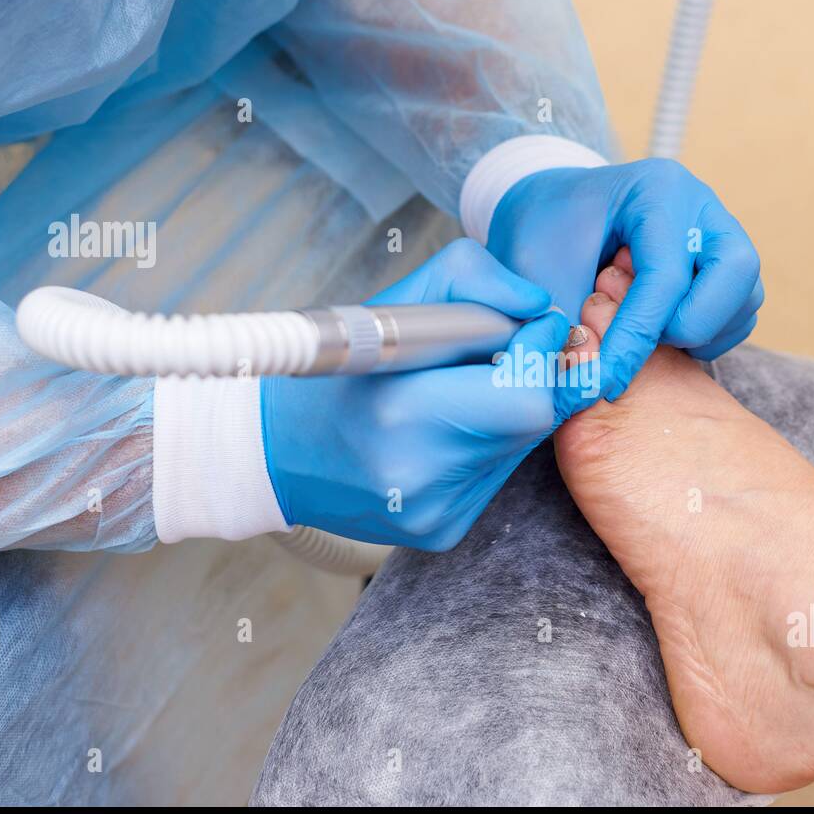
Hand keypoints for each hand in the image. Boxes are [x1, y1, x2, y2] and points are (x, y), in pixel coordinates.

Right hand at [261, 238, 568, 549]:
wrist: (273, 450)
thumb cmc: (340, 371)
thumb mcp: (395, 302)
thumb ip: (474, 281)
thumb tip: (537, 306)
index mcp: (404, 412)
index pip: (528, 396)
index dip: (540, 354)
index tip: (533, 326)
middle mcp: (421, 475)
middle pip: (533, 421)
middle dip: (530, 380)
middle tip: (499, 356)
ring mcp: (434, 512)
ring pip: (519, 448)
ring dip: (508, 413)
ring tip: (456, 395)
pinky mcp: (441, 531)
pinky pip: (494, 478)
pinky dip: (484, 447)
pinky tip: (442, 435)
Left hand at [486, 158, 763, 411]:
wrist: (552, 212)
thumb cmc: (543, 234)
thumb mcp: (537, 274)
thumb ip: (563, 329)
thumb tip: (586, 389)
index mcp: (656, 191)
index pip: (665, 276)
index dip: (635, 339)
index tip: (603, 382)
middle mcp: (701, 205)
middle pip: (736, 272)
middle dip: (690, 325)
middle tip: (640, 340)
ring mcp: (721, 231)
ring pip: (744, 298)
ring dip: (700, 334)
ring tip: (642, 331)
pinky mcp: (726, 264)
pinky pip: (739, 314)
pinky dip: (707, 337)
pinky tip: (659, 331)